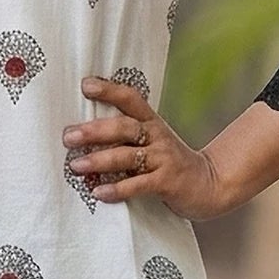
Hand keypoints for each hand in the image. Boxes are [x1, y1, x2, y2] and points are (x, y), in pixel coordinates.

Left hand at [62, 75, 222, 219]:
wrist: (209, 185)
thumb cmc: (169, 164)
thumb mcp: (151, 143)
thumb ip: (124, 138)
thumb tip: (81, 136)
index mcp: (151, 123)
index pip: (131, 99)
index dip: (109, 90)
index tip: (85, 85)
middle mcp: (157, 136)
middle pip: (124, 127)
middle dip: (95, 131)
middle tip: (69, 136)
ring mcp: (163, 159)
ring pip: (128, 156)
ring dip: (100, 160)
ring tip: (76, 166)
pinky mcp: (167, 182)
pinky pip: (139, 185)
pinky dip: (118, 189)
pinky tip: (99, 193)